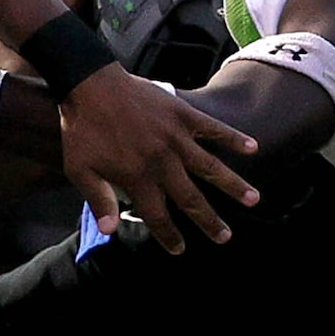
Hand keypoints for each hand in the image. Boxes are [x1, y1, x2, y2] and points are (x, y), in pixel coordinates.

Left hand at [58, 63, 257, 254]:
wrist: (89, 86)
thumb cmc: (82, 130)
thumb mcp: (80, 170)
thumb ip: (98, 201)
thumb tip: (109, 232)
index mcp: (137, 179)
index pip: (158, 216)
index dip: (169, 236)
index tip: (180, 249)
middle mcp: (162, 163)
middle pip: (191, 199)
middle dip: (209, 221)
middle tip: (225, 237)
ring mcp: (175, 138)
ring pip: (210, 167)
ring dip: (233, 185)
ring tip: (254, 200)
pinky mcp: (182, 115)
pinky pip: (213, 128)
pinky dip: (233, 137)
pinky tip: (253, 148)